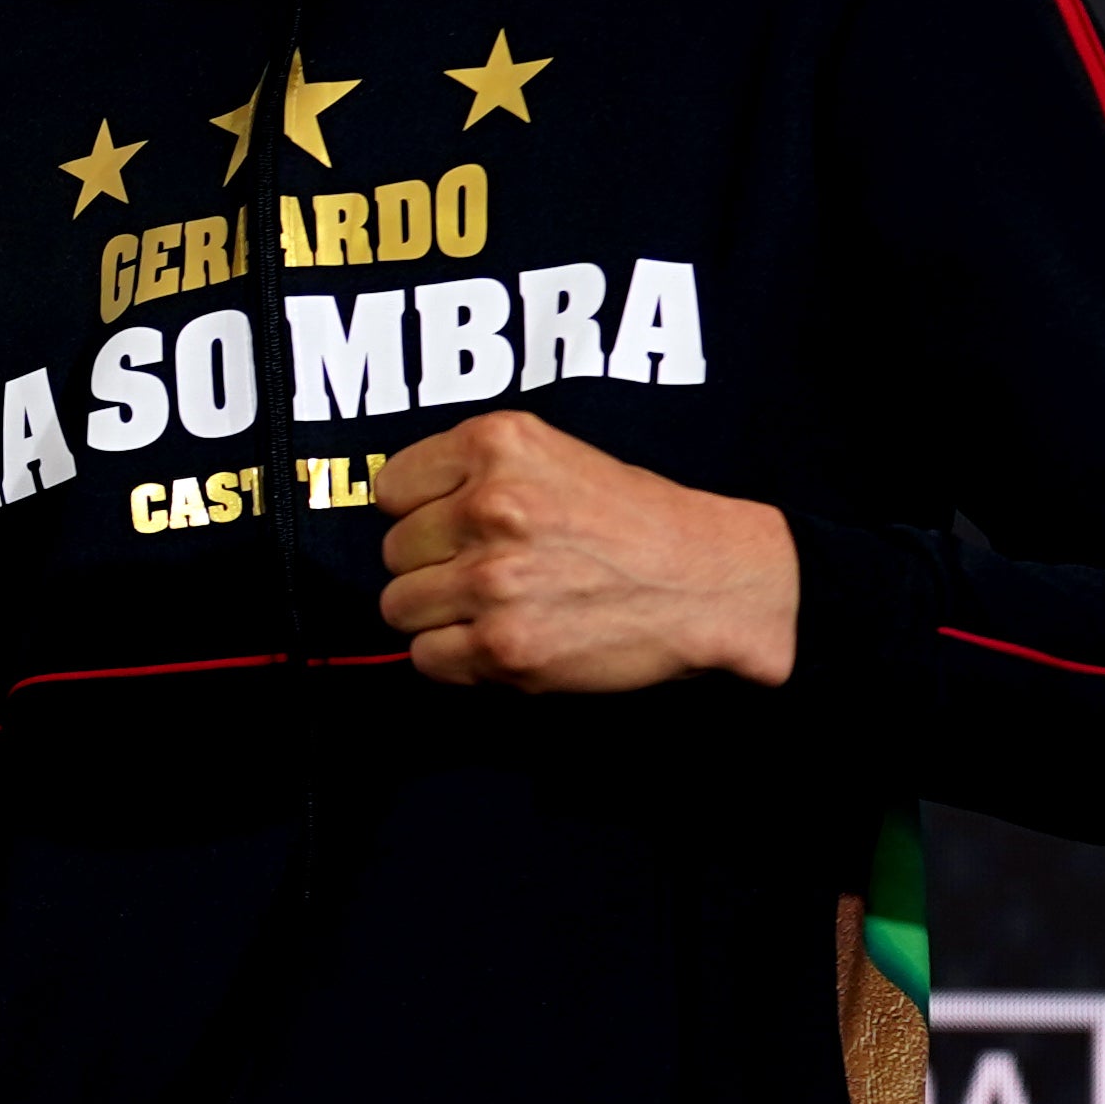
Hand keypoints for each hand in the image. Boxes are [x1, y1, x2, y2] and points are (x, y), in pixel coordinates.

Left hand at [373, 408, 799, 689]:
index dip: (419, 514)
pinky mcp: (505, 646)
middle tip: (488, 574)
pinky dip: (455, 658)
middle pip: (392, 552)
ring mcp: (493, 580)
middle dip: (431, 567)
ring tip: (494, 609)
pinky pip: (426, 658)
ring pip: (398, 607)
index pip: (391, 489)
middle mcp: (489, 507)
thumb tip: (396, 515)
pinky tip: (502, 641)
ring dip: (438, 616)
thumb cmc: (636, 522)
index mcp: (496, 445)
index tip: (454, 529)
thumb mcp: (553, 457)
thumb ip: (473, 475)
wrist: (713, 582)